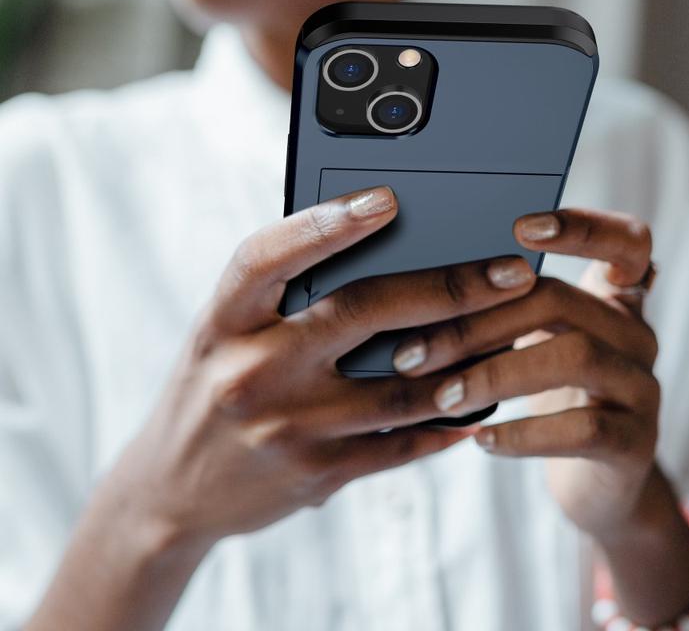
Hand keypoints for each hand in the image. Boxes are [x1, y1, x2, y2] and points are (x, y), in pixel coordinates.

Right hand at [107, 186, 538, 550]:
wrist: (172, 489)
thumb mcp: (227, 331)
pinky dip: (447, 421)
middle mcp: (250, 370)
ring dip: (468, 358)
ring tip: (516, 330)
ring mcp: (285, 429)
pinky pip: (398, 445)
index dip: (326, 223)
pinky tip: (483, 400)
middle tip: (511, 271)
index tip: (388, 198)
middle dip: (449, 288)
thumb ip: (285, 296)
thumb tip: (382, 249)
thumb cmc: (212, 385)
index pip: (269, 256)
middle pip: (361, 312)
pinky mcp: (315, 475)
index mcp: (224, 320)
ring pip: (400, 388)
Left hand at [391, 208, 660, 540]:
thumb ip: (502, 308)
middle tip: (413, 352)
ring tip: (442, 397)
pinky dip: (525, 434)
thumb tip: (414, 289)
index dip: (582, 227)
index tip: (520, 227)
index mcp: (611, 297)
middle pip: (561, 300)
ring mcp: (643, 387)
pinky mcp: (638, 443)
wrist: (591, 481)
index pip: (625, 240)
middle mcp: (635, 333)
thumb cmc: (545, 396)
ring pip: (575, 357)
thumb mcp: (529, 343)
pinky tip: (482, 439)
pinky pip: (584, 428)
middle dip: (478, 322)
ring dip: (495, 375)